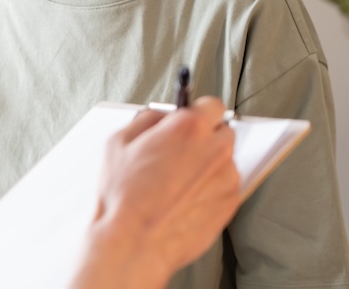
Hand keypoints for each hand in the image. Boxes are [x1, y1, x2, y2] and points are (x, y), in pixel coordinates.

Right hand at [71, 97, 239, 288]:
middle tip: (180, 151)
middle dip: (205, 136)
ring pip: (225, 160)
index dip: (198, 111)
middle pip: (223, 131)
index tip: (189, 119)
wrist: (134, 242)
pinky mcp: (229, 205)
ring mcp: (226, 179)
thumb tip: (160, 116)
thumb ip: (147, 119)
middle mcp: (214, 150)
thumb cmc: (124, 196)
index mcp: (189, 128)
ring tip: (179, 180)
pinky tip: (185, 198)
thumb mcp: (119, 142)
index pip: (212, 105)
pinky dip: (211, 188)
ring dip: (209, 163)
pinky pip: (225, 186)